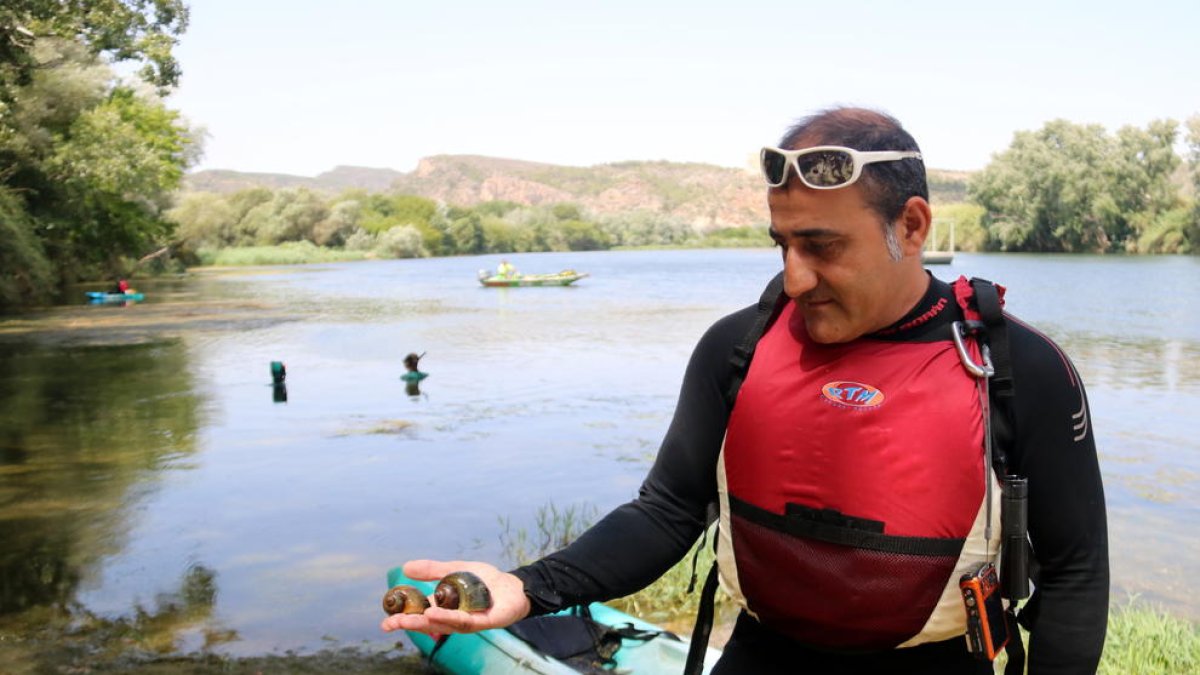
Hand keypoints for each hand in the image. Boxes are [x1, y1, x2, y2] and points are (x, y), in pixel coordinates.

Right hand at [380, 559, 531, 634]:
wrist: (514, 584)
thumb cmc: (485, 581)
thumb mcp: (455, 569)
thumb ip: (433, 570)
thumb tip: (406, 567)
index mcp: (445, 608)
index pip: (420, 616)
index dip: (403, 620)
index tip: (385, 622)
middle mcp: (454, 618)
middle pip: (429, 624)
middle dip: (410, 624)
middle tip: (391, 624)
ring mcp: (468, 621)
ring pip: (445, 625)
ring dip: (427, 623)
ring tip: (411, 619)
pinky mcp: (484, 622)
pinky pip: (465, 622)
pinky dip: (449, 617)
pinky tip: (435, 614)